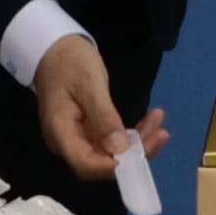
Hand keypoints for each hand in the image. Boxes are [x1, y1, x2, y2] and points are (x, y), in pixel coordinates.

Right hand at [30, 30, 169, 182]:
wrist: (55, 48)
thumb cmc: (70, 62)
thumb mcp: (90, 84)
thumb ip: (103, 116)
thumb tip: (119, 147)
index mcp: (61, 134)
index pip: (86, 165)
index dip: (114, 167)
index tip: (141, 154)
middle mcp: (67, 143)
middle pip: (100, 163)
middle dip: (133, 154)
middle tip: (160, 134)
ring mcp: (77, 138)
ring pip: (109, 153)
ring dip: (137, 144)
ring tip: (159, 125)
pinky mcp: (87, 131)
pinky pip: (110, 141)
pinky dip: (131, 135)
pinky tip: (149, 122)